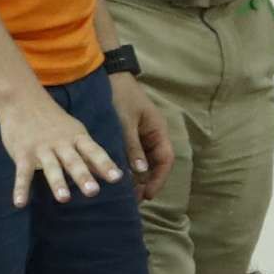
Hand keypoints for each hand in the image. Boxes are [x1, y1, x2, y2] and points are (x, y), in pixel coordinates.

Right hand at [0, 85, 123, 205]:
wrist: (21, 99)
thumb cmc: (54, 122)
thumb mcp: (76, 134)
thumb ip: (91, 156)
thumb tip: (113, 174)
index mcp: (77, 138)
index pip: (94, 152)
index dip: (106, 164)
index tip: (117, 178)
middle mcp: (61, 144)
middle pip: (73, 161)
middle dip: (83, 176)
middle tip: (93, 192)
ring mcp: (41, 149)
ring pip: (50, 167)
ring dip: (57, 182)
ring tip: (64, 199)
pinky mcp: (22, 153)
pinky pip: (22, 173)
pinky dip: (20, 188)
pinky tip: (19, 203)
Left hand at [108, 73, 173, 200]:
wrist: (108, 74)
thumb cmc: (120, 94)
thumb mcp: (125, 121)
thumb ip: (133, 147)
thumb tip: (141, 172)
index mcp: (158, 130)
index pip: (165, 160)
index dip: (158, 179)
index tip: (148, 194)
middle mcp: (153, 135)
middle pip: (155, 164)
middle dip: (146, 182)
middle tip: (134, 199)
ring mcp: (141, 134)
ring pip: (144, 161)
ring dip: (137, 176)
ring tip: (126, 192)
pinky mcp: (129, 134)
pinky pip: (133, 154)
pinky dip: (128, 166)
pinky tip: (119, 176)